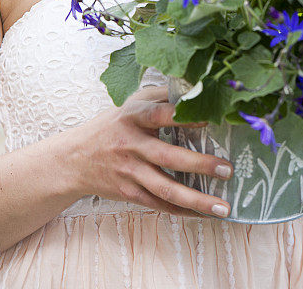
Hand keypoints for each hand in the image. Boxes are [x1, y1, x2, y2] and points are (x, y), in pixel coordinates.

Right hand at [68, 85, 232, 217]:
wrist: (75, 159)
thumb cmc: (114, 124)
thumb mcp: (133, 103)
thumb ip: (162, 95)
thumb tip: (196, 88)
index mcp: (133, 117)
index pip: (158, 115)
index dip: (182, 117)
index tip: (207, 121)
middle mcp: (131, 145)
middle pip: (168, 157)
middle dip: (200, 165)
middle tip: (227, 169)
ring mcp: (130, 172)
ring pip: (166, 188)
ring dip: (196, 199)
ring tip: (223, 207)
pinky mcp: (129, 193)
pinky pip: (159, 205)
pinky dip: (182, 211)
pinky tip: (203, 214)